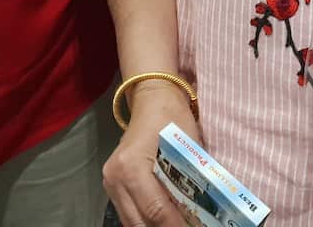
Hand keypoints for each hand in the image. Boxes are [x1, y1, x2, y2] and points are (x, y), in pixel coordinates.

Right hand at [104, 84, 198, 226]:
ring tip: (178, 224)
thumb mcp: (186, 148)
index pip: (156, 210)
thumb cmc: (172, 118)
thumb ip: (190, 182)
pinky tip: (163, 220)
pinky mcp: (112, 184)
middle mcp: (115, 178)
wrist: (152, 99)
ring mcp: (110, 181)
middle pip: (140, 222)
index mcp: (132, 167)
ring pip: (132, 222)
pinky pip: (129, 213)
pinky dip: (145, 220)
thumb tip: (202, 215)